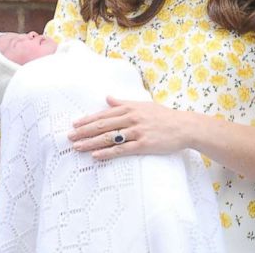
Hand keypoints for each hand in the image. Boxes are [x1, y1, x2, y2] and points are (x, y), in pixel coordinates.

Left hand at [67, 96, 193, 159]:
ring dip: (91, 143)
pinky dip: (107, 152)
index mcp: (131, 108)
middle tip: (69, 137)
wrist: (184, 127)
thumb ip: (124, 102)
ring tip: (77, 147)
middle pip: (103, 125)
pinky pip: (122, 149)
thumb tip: (107, 97)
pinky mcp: (143, 145)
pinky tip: (96, 156)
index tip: (74, 124)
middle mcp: (132, 118)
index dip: (88, 119)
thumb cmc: (163, 116)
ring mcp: (137, 132)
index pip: (104, 113)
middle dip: (84, 131)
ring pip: (109, 137)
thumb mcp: (144, 105)